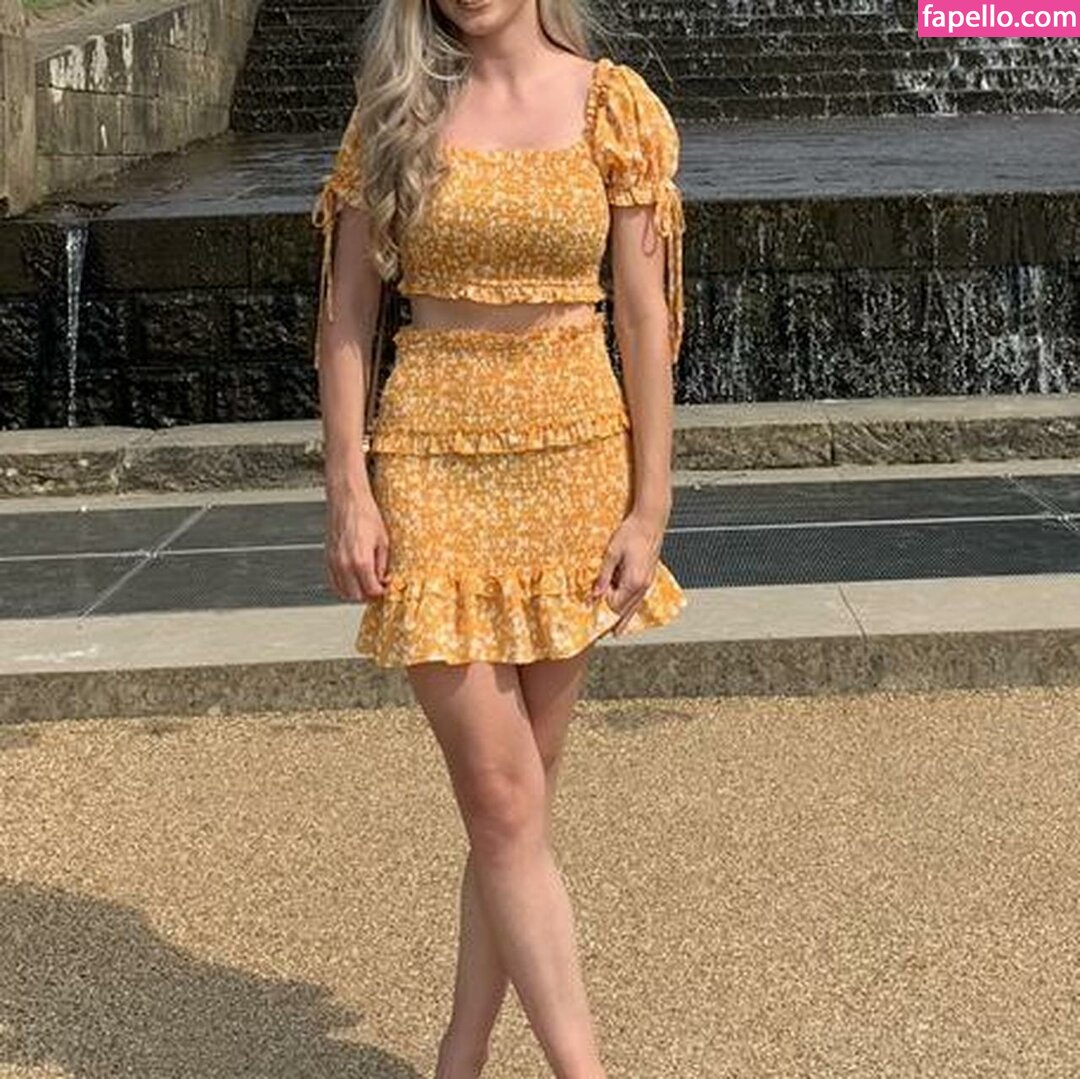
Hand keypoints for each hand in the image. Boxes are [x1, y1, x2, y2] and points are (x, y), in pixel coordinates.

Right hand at [325, 488, 390, 601]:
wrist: (347, 501)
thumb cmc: (365, 515)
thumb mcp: (383, 541)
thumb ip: (382, 565)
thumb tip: (383, 579)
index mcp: (361, 560)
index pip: (371, 591)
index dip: (381, 592)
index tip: (385, 586)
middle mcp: (344, 564)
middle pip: (356, 596)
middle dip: (368, 595)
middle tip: (377, 587)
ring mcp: (334, 562)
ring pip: (342, 592)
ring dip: (355, 592)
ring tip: (365, 583)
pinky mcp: (327, 559)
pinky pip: (333, 582)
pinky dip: (343, 586)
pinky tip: (352, 579)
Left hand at [590, 510, 664, 635]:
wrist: (650, 521)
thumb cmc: (631, 533)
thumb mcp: (611, 554)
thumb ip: (603, 576)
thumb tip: (595, 594)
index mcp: (633, 581)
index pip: (615, 604)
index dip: (603, 603)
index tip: (594, 598)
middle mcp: (643, 585)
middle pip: (627, 610)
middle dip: (616, 619)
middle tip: (608, 633)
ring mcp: (648, 582)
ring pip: (635, 606)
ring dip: (625, 616)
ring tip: (619, 630)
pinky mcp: (649, 577)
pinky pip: (640, 598)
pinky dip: (632, 606)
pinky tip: (629, 611)